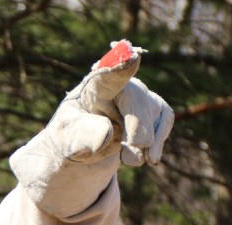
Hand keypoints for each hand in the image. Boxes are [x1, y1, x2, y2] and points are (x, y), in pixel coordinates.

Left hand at [56, 39, 173, 166]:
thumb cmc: (72, 134)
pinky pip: (164, 121)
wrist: (82, 140)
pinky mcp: (154, 108)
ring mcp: (141, 94)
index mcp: (95, 87)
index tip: (132, 58)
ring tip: (130, 161)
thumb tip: (107, 133)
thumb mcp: (67, 138)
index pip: (108, 76)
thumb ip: (83, 135)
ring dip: (146, 142)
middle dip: (137, 130)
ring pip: (155, 112)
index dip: (120, 69)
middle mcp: (122, 84)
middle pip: (138, 101)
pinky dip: (157, 143)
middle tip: (130, 159)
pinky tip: (149, 158)